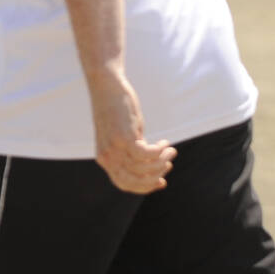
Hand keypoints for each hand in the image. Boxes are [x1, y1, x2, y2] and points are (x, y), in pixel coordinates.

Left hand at [89, 71, 175, 193]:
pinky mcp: (123, 137)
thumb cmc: (116, 109)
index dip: (144, 187)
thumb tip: (152, 165)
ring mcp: (114, 148)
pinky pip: (146, 155)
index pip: (124, 184)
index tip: (161, 181)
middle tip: (168, 166)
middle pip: (133, 182)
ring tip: (170, 151)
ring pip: (143, 169)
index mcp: (104, 158)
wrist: (106, 86)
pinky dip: (159, 152)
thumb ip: (131, 151)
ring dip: (162, 162)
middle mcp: (106, 157)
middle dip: (154, 178)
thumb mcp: (121, 135)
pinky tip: (165, 143)